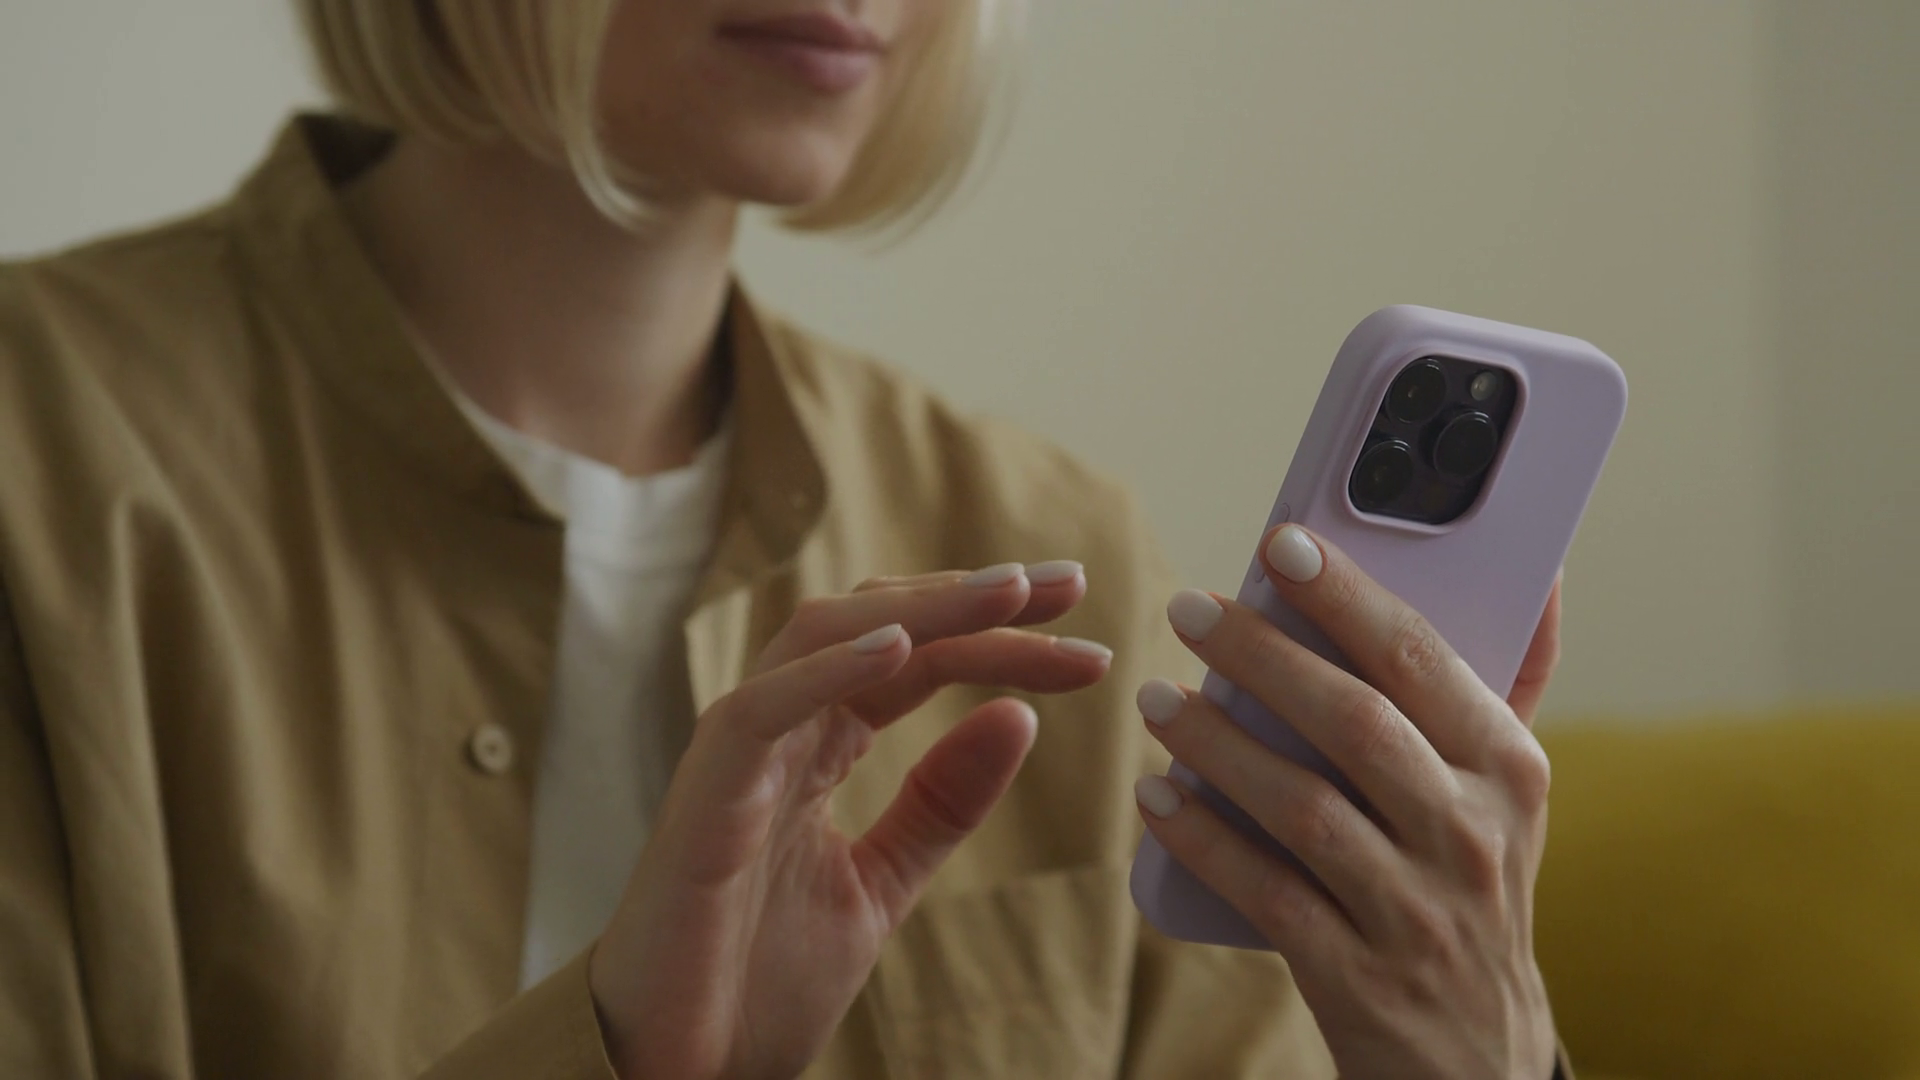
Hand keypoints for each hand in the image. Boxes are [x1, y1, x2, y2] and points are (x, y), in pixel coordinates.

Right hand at [588, 562, 1110, 1079]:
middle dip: (974, 599)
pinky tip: (901, 646)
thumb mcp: (880, 886)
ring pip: (822, 637)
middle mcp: (778, 730)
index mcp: (817, 747)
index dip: (1000, 640)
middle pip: (881, 626)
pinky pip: (762, 710)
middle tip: (1070, 586)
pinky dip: (828, 670)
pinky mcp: (706, 795)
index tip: (1087, 643)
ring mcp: (738, 754)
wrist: (676, 1071)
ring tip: (1007, 593)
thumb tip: (1019, 719)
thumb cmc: (754, 982)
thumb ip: (941, 806)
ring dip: (919, 607)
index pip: (917, 661)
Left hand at [1134, 525, 1559, 1079]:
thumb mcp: (1508, 792)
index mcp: (1509, 769)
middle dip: (1264, 656)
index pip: (1424, 660)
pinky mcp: (1358, 974)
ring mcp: (1416, 910)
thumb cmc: (1474, 887)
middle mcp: (1471, 835)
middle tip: (1189, 608)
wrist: (1478, 1060)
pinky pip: (1267, 892)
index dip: (1349, 598)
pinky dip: (1206, 841)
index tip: (1281, 543)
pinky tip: (1158, 798)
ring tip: (1158, 698)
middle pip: (1357, 724)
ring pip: (1305, 807)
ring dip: (1219, 745)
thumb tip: (1538, 565)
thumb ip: (1511, 679)